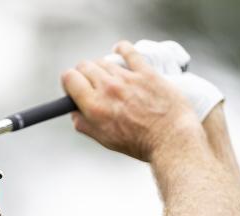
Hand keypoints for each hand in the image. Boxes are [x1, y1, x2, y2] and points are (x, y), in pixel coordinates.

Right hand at [61, 41, 200, 161]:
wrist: (171, 138)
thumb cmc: (139, 143)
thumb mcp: (105, 140)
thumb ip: (85, 125)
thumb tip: (74, 112)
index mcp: (94, 107)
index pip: (69, 78)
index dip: (68, 81)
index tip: (74, 86)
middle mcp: (108, 89)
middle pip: (84, 66)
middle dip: (82, 73)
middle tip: (89, 82)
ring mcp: (127, 78)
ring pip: (104, 61)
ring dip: (101, 66)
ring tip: (106, 75)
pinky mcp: (146, 72)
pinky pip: (129, 51)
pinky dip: (121, 48)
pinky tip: (118, 50)